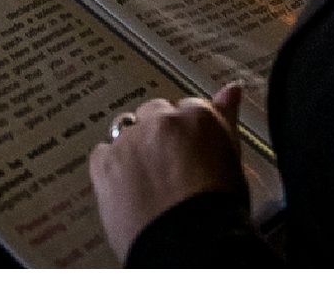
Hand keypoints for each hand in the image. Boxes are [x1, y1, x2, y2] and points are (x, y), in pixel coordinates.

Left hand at [88, 83, 252, 262]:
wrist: (189, 244)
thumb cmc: (217, 210)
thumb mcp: (231, 158)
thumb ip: (225, 116)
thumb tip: (231, 89)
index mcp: (196, 117)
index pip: (187, 109)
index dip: (188, 133)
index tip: (188, 147)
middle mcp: (160, 122)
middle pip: (154, 114)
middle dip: (159, 134)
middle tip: (168, 166)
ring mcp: (129, 140)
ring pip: (127, 131)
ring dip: (134, 148)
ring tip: (148, 180)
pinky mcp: (104, 162)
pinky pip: (103, 153)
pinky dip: (112, 167)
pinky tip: (127, 188)